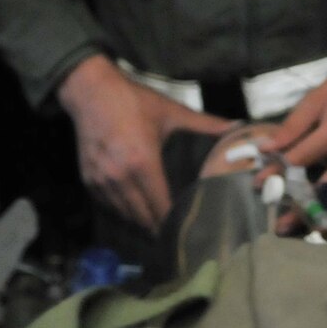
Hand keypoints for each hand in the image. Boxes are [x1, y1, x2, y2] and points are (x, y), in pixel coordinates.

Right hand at [56, 55, 232, 232]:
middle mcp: (120, 177)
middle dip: (156, 226)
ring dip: (139, 220)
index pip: (159, 204)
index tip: (184, 230)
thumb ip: (206, 123)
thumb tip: (238, 126)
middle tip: (172, 234)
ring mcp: (101, 180)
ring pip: (123, 212)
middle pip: (141, 215)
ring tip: (155, 227)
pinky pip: (107, 204)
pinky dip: (120, 210)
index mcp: (143, 163)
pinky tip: (133, 210)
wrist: (91, 92)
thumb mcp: (172, 112)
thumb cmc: (134, 101)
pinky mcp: (88, 178)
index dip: (171, 220)